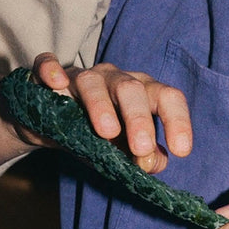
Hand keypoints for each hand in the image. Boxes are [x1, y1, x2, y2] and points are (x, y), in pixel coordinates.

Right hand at [27, 53, 192, 171]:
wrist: (50, 125)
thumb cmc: (97, 135)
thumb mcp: (124, 151)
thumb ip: (143, 158)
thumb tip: (153, 163)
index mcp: (142, 95)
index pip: (167, 98)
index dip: (177, 121)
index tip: (181, 150)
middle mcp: (116, 81)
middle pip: (132, 89)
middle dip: (139, 118)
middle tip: (141, 148)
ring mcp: (82, 77)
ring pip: (93, 82)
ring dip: (101, 105)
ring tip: (106, 132)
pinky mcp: (48, 76)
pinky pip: (48, 65)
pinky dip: (51, 70)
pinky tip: (56, 83)